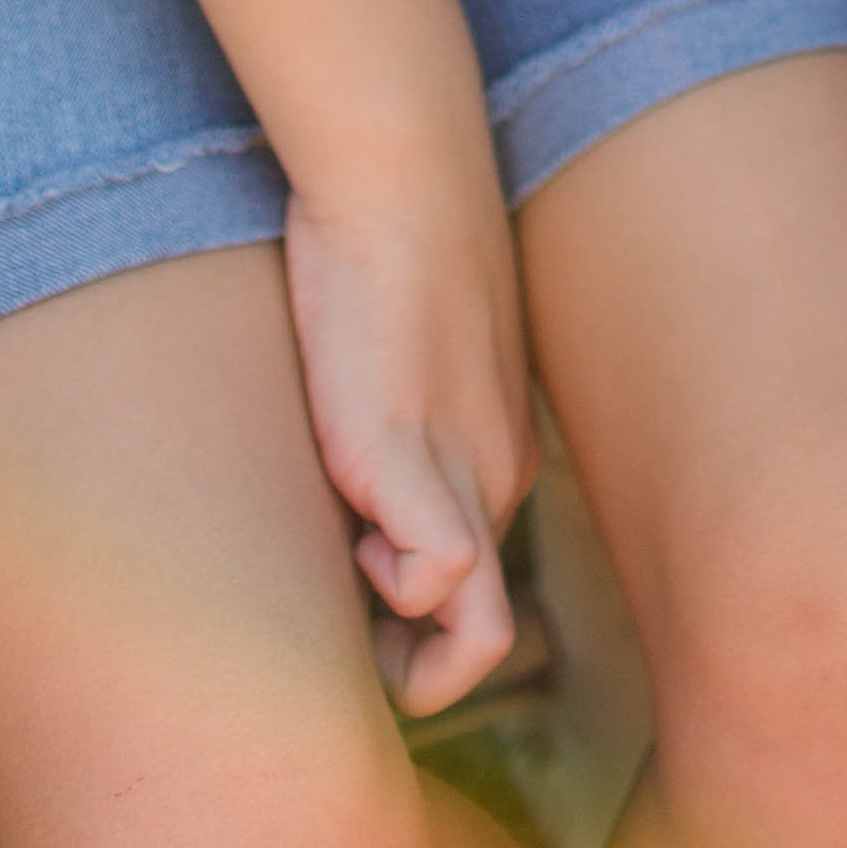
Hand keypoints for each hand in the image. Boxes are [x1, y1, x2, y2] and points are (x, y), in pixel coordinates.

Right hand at [281, 152, 535, 715]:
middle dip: (416, 673)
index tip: (358, 593)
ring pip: (478, 637)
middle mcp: (497, 480)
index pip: (475, 598)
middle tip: (352, 635)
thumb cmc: (386, 253)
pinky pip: (442, 574)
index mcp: (497, 463)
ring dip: (407, 649)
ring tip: (354, 569)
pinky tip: (356, 526)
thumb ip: (393, 433)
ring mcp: (462, 472)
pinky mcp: (406, 451)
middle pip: (484, 641)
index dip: (414, 630)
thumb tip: (349, 490)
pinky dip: (396, 585)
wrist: (403, 174)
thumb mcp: (401, 364)